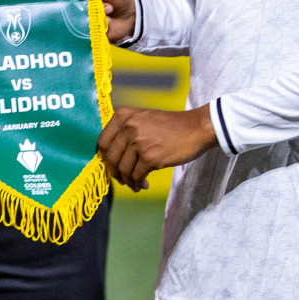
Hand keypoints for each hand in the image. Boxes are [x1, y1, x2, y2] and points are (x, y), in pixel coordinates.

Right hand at [54, 0, 136, 43]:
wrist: (129, 15)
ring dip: (91, 17)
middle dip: (81, 7)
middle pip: (61, 6)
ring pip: (70, 20)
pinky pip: (79, 32)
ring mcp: (73, 15)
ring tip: (107, 10)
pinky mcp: (78, 29)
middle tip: (97, 4)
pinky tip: (106, 21)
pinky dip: (94, 27)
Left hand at [97, 106, 217, 190]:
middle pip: (110, 158)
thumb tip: (109, 156)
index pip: (101, 142)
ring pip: (122, 169)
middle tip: (124, 179)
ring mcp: (138, 142)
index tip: (113, 166)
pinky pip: (136, 176)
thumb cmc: (170, 126)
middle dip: (115, 172)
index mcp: (123, 115)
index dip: (105, 158)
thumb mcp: (143, 119)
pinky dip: (138, 183)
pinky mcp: (150, 157)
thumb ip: (125, 131)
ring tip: (136, 183)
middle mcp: (128, 126)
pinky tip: (144, 184)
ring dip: (128, 181)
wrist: (196, 128)